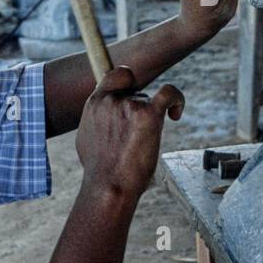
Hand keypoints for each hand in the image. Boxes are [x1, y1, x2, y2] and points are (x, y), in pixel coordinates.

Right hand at [75, 66, 184, 199]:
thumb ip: (97, 120)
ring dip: (151, 119)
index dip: (128, 82)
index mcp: (95, 103)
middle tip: (137, 136)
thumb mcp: (86, 138)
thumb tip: (102, 118)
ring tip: (143, 146)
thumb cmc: (99, 170)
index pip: (116, 75)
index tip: (134, 95)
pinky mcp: (149, 115)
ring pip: (149, 101)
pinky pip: (169, 93)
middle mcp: (112, 99)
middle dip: (139, 111)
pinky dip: (176, 100)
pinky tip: (176, 114)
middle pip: (136, 92)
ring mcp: (130, 105)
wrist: (108, 186)